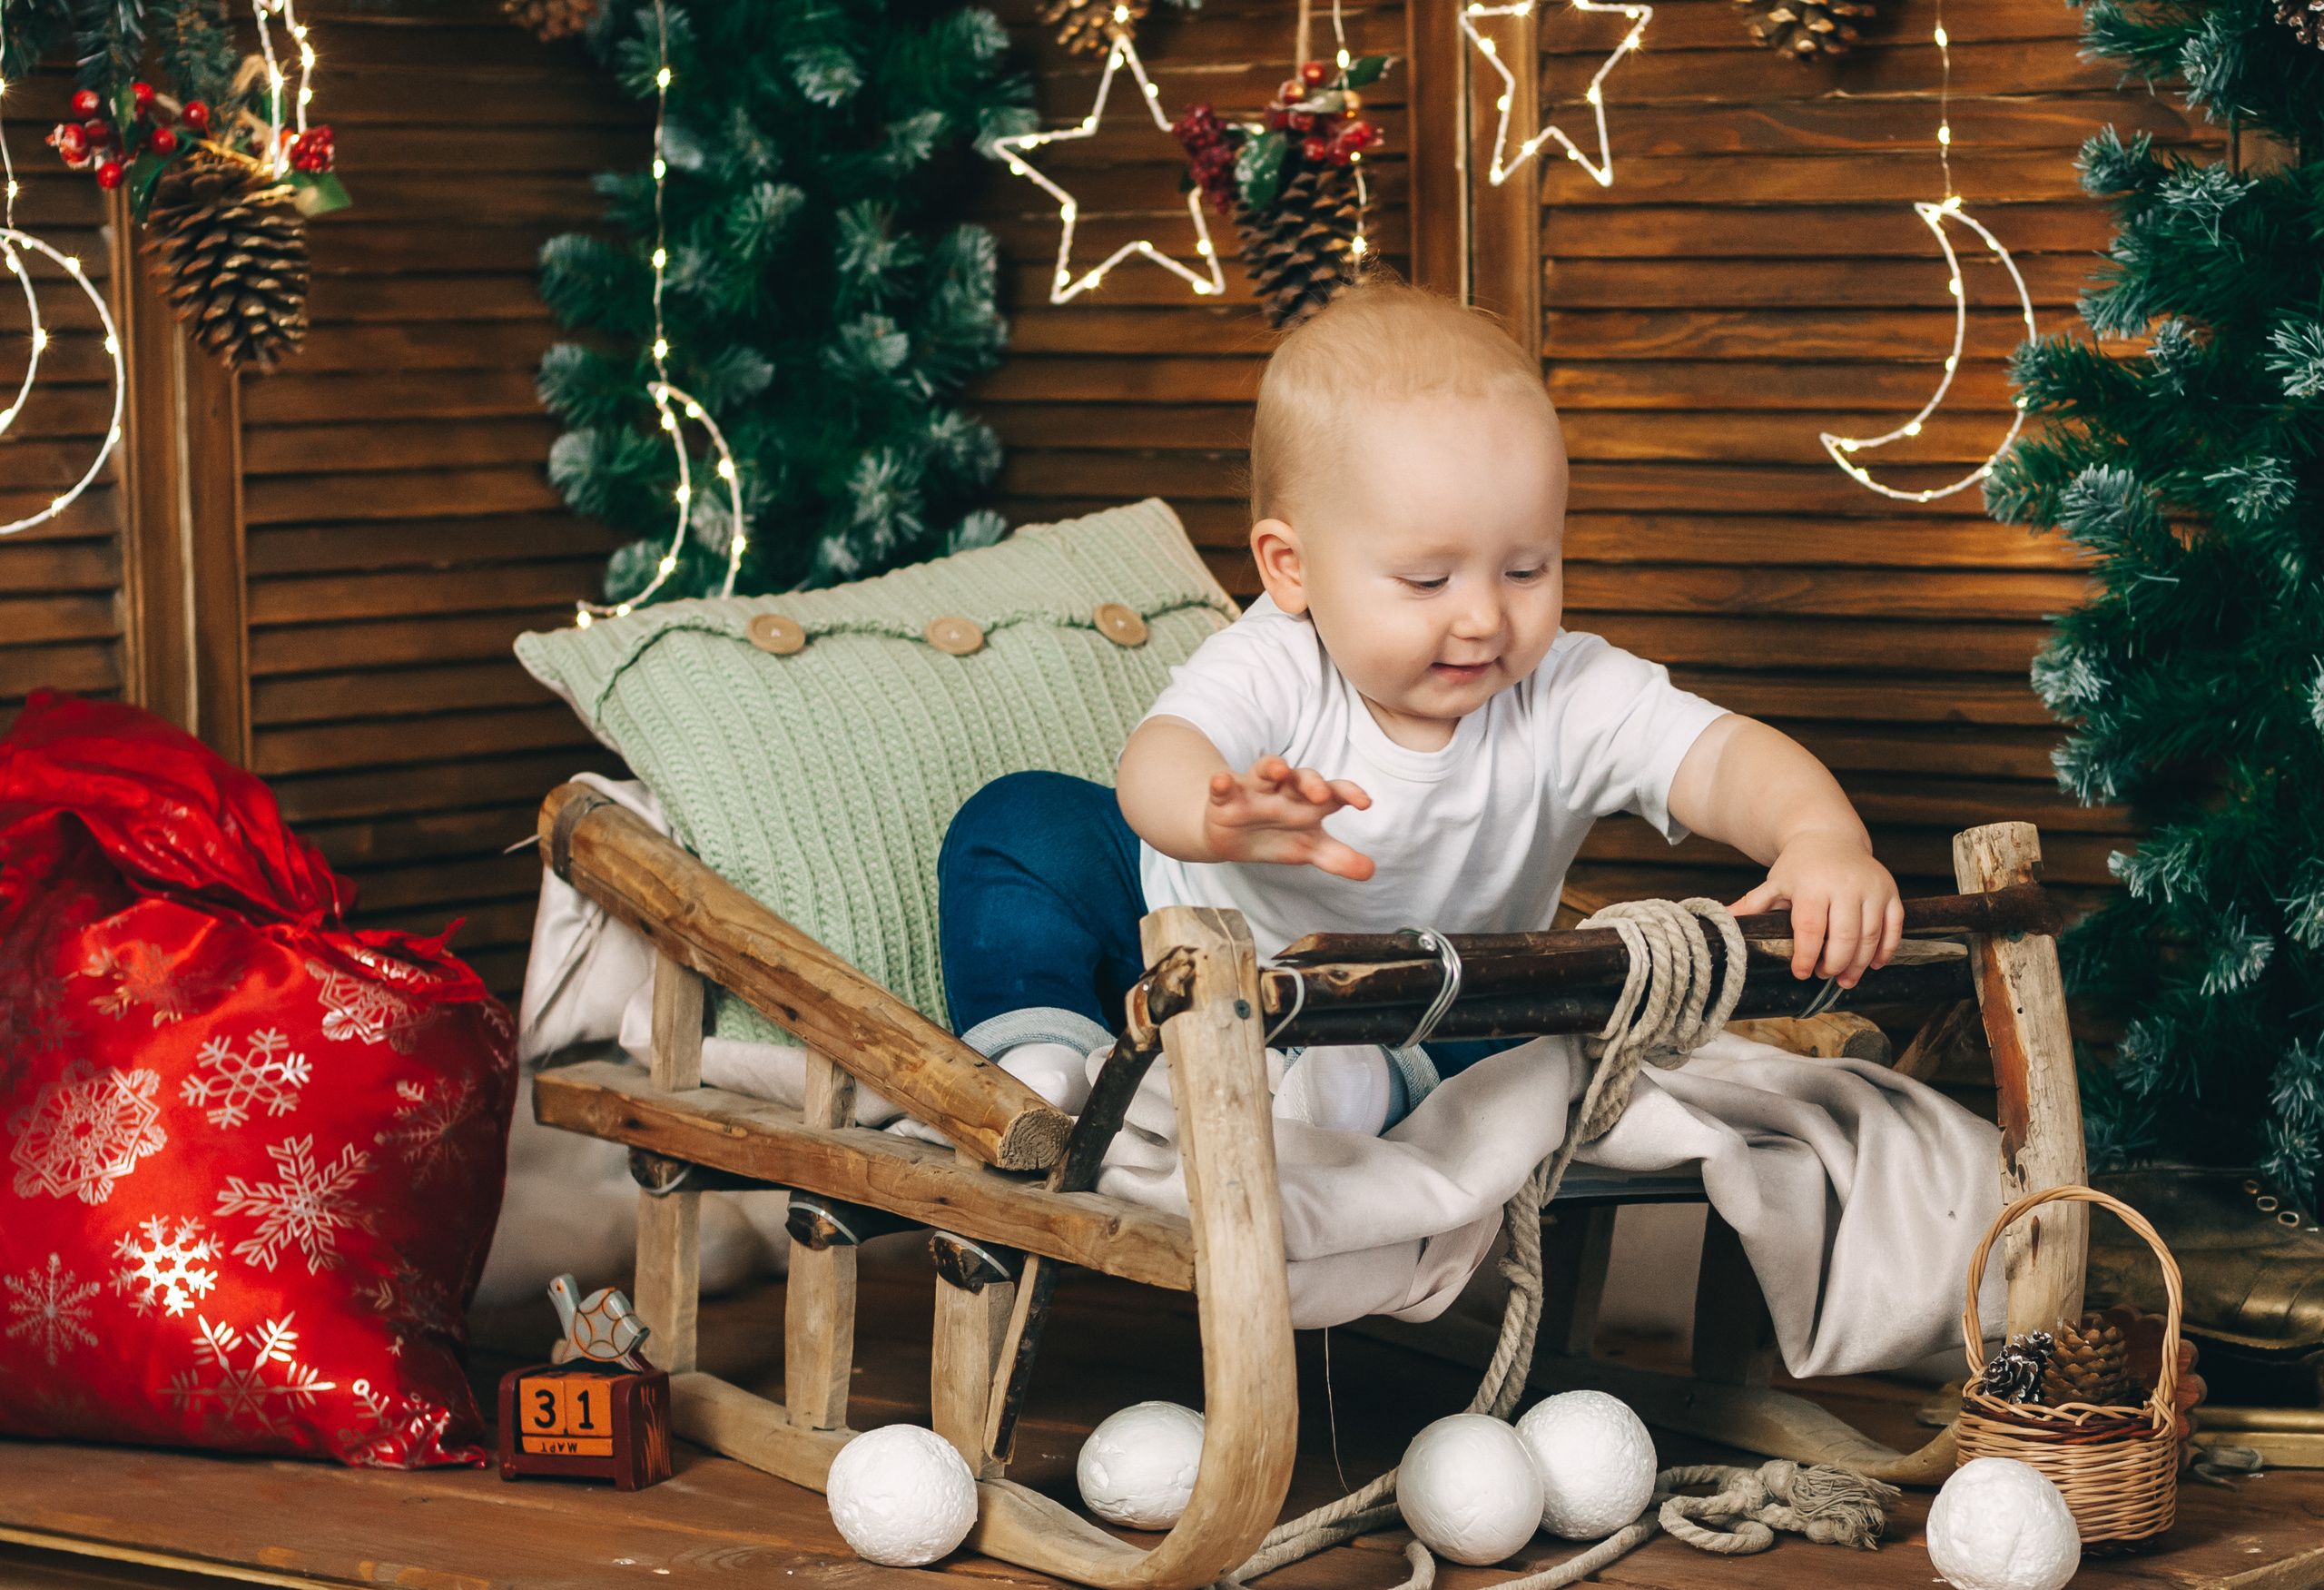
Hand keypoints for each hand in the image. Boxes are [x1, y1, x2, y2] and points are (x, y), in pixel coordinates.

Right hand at [1202, 755, 1375, 879]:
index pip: (1334, 793)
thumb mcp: (1309, 849)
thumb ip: (1338, 859)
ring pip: (1265, 771)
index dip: (1349, 794)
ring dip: (1272, 767)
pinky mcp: (1225, 797)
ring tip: (1278, 768)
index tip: (1364, 803)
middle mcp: (1285, 791)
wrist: (1231, 837)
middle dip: (1312, 783)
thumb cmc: (1278, 836)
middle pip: (1302, 778)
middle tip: (1321, 795)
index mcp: (1309, 802)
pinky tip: (1221, 781)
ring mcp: (1254, 791)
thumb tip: (1370, 871)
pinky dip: (1221, 783)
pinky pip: (1223, 786)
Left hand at [1730, 831, 1902, 987]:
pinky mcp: (1890, 892)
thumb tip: (1724, 921)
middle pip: (1844, 937)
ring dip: (1859, 964)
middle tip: (1824, 976)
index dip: (1805, 956)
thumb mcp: (1774, 883)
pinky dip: (1886, 950)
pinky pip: (1894, 927)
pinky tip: (1873, 964)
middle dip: (1833, 964)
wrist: (1828, 837)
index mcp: (1812, 885)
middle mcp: (1845, 885)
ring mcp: (1872, 888)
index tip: (1800, 973)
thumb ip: (1754, 904)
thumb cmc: (1799, 867)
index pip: (1811, 929)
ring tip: (1846, 979)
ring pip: (1871, 937)